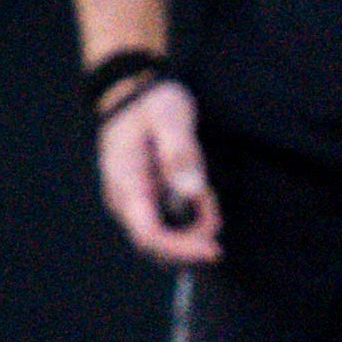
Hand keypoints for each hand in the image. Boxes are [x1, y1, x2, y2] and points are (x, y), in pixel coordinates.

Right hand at [95, 78, 221, 266]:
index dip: (182, 249)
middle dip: (192, 242)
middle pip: (157, 247)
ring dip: (195, 229)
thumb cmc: (152, 103)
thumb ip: (180, 153)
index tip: (215, 249)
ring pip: (165, 240)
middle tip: (217, 211)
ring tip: (208, 194)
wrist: (133, 92)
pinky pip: (168, 227)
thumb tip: (191, 192)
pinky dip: (192, 222)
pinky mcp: (145, 201)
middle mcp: (125, 201)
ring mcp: (134, 203)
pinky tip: (202, 197)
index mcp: (126, 183)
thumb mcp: (170, 117)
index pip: (149, 235)